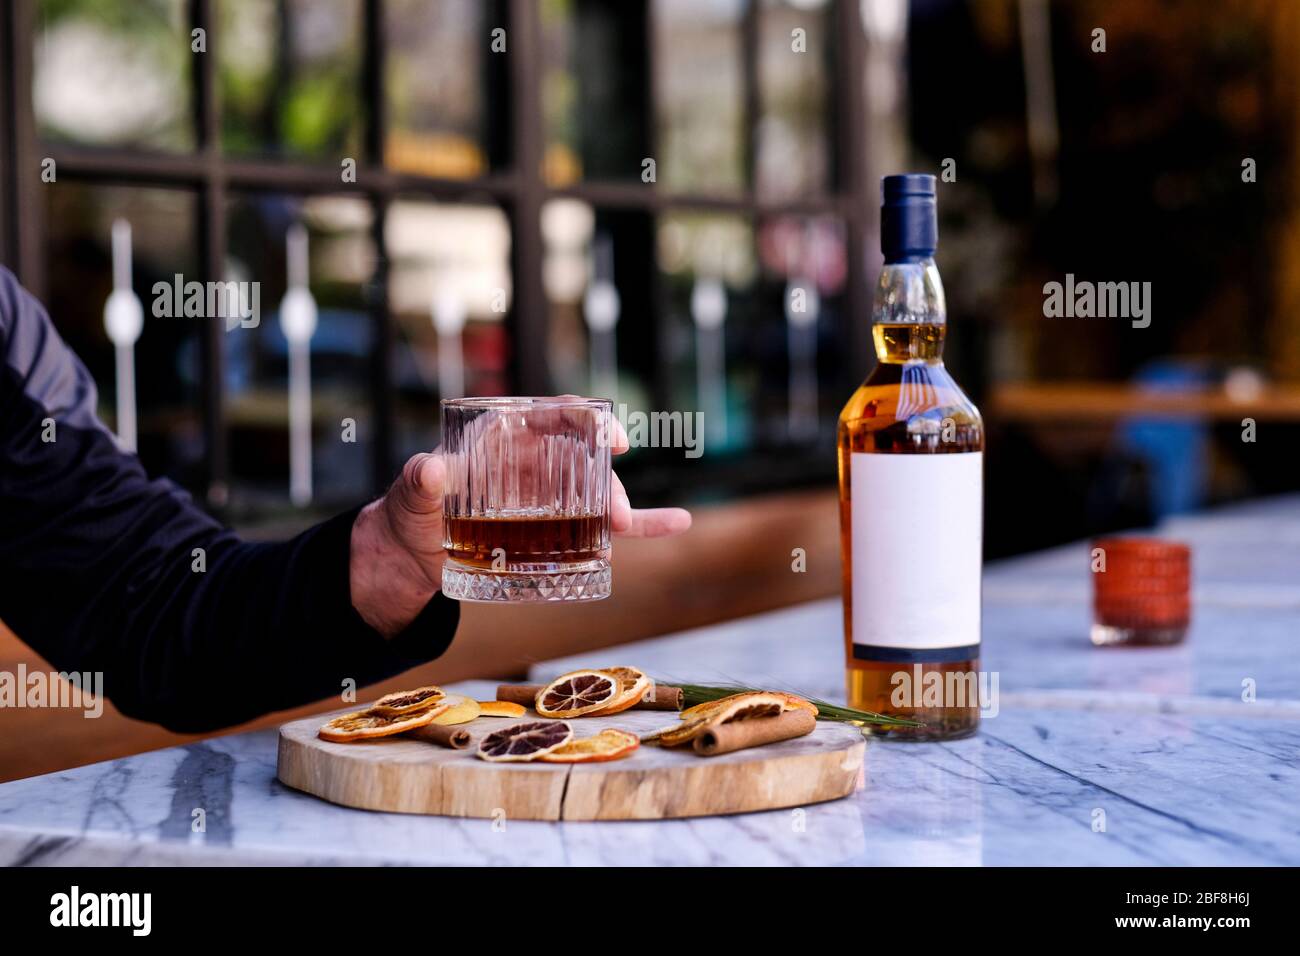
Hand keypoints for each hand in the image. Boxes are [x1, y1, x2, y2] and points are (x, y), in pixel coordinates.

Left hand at [349, 424, 691, 636]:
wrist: (409, 558)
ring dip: (621, 506)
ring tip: (627, 527)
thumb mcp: (408, 498)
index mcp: (505, 438)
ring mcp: (551, 498)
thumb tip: (430, 470)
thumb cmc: (408, 515)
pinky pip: (607, 526)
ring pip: (598, 492)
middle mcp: (536, 462)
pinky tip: (678, 521)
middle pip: (584, 458)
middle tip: (616, 513)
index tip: (610, 437)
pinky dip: (645, 524)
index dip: (586, 418)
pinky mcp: (559, 532)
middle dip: (606, 479)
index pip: (553, 414)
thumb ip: (418, 483)